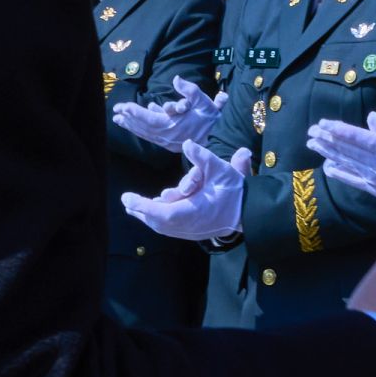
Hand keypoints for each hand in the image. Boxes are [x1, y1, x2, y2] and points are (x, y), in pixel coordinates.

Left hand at [111, 76, 227, 153]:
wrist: (219, 138)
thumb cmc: (211, 118)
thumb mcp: (204, 101)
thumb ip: (190, 90)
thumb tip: (176, 79)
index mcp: (174, 126)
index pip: (149, 119)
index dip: (135, 113)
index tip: (123, 107)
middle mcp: (167, 136)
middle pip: (143, 127)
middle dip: (128, 119)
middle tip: (115, 112)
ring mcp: (167, 141)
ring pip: (145, 133)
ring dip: (131, 126)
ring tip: (119, 119)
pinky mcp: (169, 144)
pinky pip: (151, 137)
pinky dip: (140, 130)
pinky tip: (134, 125)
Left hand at [120, 140, 253, 241]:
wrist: (250, 212)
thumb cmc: (236, 191)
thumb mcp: (221, 169)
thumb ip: (203, 157)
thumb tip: (187, 143)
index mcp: (194, 211)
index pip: (161, 212)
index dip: (142, 206)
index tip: (126, 198)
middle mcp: (189, 225)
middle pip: (157, 222)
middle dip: (140, 211)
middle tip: (126, 200)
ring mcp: (191, 232)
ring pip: (162, 227)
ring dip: (147, 216)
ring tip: (133, 207)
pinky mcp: (194, 233)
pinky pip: (170, 229)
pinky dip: (158, 220)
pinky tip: (153, 214)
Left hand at [305, 93, 375, 236]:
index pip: (363, 141)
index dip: (342, 132)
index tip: (325, 124)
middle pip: (352, 153)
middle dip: (330, 141)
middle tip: (311, 132)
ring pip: (351, 166)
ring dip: (331, 155)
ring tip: (314, 145)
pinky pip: (358, 182)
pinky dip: (343, 174)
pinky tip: (329, 169)